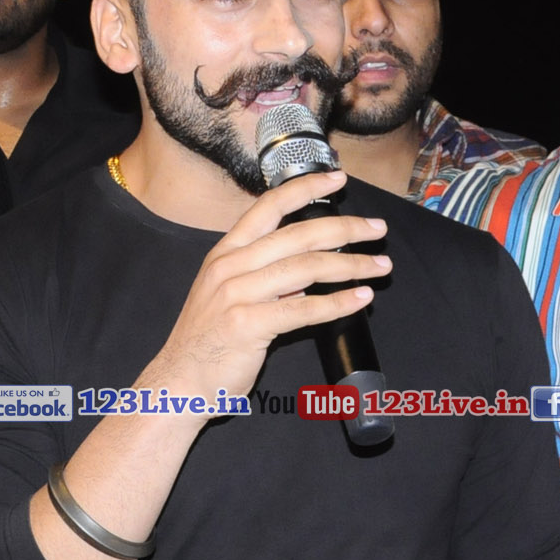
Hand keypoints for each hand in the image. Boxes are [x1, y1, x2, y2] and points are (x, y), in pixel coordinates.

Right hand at [138, 170, 387, 410]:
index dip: (306, 188)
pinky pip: (304, 309)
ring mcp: (237, 294)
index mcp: (225, 252)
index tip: (337, 179)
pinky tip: (360, 299)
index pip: (269, 207)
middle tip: (377, 230)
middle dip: (345, 229)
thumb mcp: (227, 294)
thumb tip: (305, 275)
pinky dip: (337, 303)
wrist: (179, 381)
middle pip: (298, 235)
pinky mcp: (248, 324)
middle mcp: (230, 266)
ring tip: (379, 266)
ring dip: (351, 265)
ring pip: (306, 268)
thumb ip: (263, 278)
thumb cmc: (208, 340)